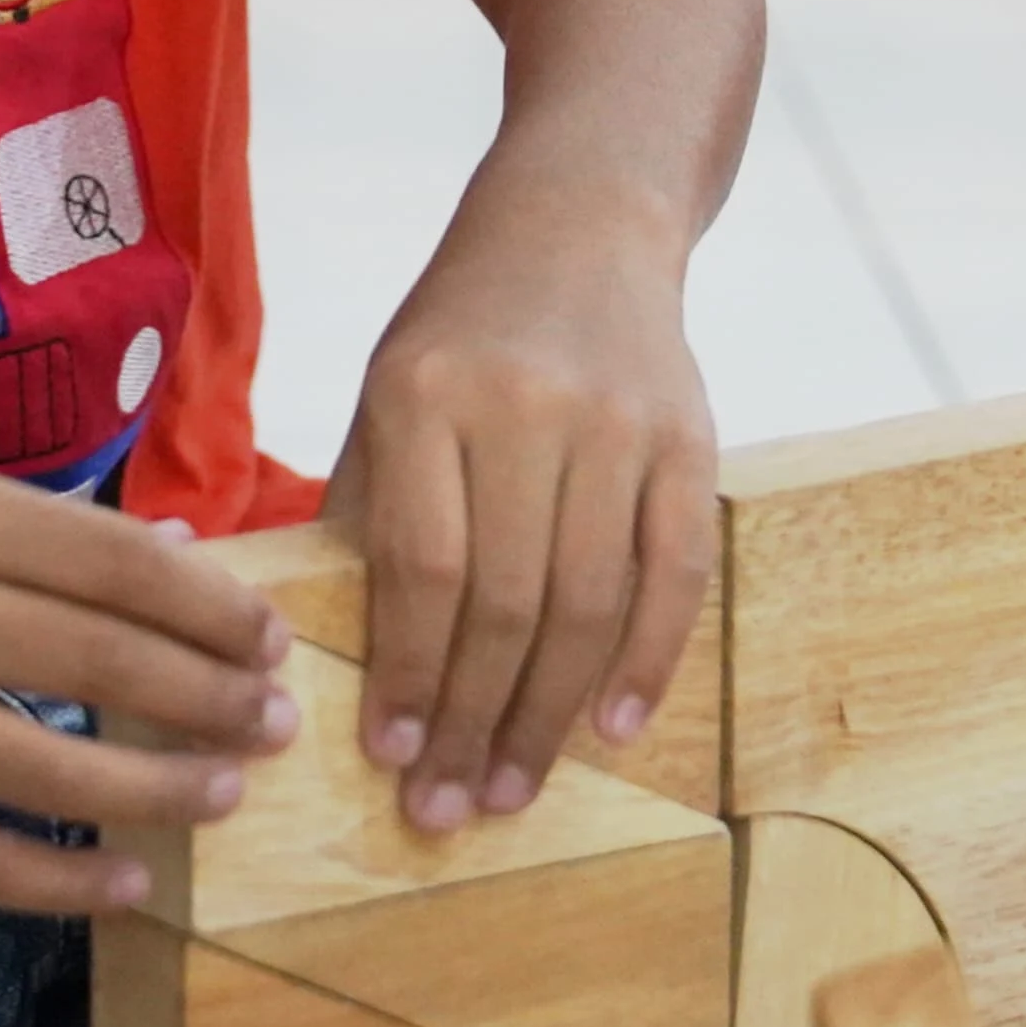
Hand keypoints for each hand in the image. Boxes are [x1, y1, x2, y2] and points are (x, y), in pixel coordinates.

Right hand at [0, 450, 298, 913]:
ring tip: (226, 794)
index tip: (273, 637)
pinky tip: (125, 883)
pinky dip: (62, 880)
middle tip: (280, 722)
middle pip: (110, 666)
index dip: (215, 609)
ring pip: (59, 773)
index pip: (122, 566)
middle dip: (215, 700)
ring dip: (163, 791)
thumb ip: (40, 537)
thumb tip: (177, 570)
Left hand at [328, 185, 716, 833]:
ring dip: (549, 714)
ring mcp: (618, 423)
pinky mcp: (690, 437)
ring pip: (588, 602)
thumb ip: (369, 511)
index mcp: (426, 394)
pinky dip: (651, 659)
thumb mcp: (386, 391)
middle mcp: (526, 406)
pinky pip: (676, 571)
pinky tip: (615, 726)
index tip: (392, 757)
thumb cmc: (465, 327)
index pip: (420, 569)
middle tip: (450, 807)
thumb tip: (335, 659)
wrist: (582, 219)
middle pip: (504, 602)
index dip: (408, 675)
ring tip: (514, 787)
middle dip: (473, 721)